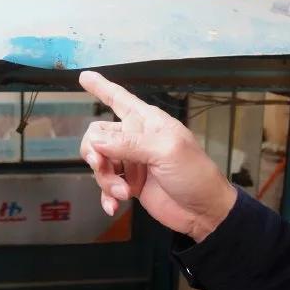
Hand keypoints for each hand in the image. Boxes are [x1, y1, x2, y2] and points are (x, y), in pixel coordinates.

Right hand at [79, 71, 236, 242]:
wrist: (204, 212)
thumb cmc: (194, 174)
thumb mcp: (165, 151)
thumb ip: (129, 144)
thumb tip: (95, 142)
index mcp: (147, 122)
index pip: (119, 98)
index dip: (101, 87)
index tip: (84, 77)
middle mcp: (135, 139)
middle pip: (97, 135)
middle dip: (94, 152)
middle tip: (100, 165)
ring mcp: (132, 162)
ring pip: (99, 162)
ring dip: (106, 179)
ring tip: (123, 193)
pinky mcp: (130, 184)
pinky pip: (106, 186)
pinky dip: (107, 196)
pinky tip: (113, 206)